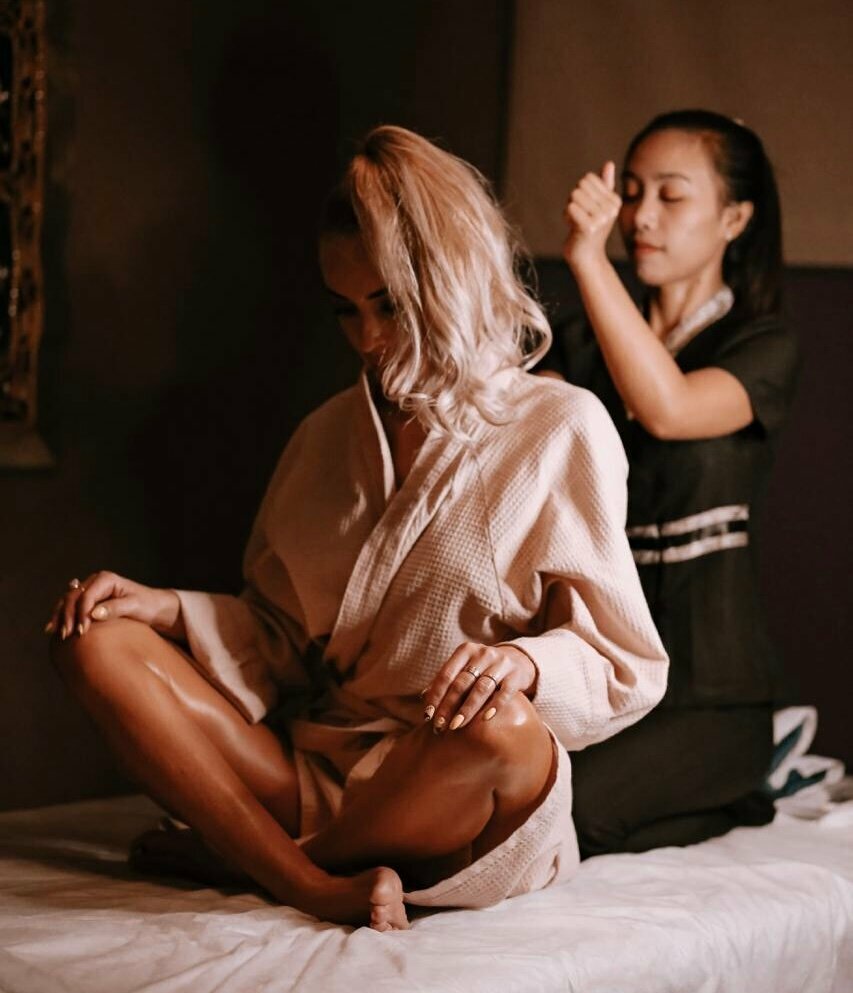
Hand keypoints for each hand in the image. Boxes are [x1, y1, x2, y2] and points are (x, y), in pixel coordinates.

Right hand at [45, 572, 182, 640]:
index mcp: (106, 579)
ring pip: (68, 601)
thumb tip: (93, 613)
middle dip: (68, 616)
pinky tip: (53, 627)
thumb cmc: (148, 605)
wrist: (155, 608)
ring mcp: (91, 590)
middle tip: (67, 635)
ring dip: (61, 616)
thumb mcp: (135, 606)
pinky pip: (71, 607)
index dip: (81, 613)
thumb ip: (115, 608)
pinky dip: (62, 616)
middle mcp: (95, 582)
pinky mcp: (89, 601)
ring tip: (55, 632)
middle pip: (73, 597)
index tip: (81, 632)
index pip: (86, 596)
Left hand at [422, 642, 537, 732]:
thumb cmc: (483, 669)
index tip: (427, 715)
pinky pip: (505, 692)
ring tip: (456, 726)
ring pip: (481, 688)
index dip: (435, 695)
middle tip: (439, 726)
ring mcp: (501, 663)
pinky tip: (484, 719)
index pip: (446, 674)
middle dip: (448, 706)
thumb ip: (447, 681)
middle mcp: (483, 654)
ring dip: (467, 709)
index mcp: (465, 651)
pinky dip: (494, 705)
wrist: (517, 661)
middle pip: (462, 683)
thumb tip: (423, 697)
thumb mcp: (465, 668)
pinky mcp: (516, 675)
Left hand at [562, 161, 620, 269]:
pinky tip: (573, 228)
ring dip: (569, 208)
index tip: (585, 207)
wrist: (586, 257)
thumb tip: (609, 164)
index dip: (581, 191)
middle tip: (579, 216)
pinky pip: (570, 208)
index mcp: (615, 200)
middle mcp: (611, 209)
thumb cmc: (591, 229)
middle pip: (580, 186)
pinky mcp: (589, 227)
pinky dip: (567, 216)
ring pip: (574, 195)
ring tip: (576, 222)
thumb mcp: (600, 205)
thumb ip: (605, 185)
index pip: (588, 178)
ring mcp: (601, 218)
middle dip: (574, 199)